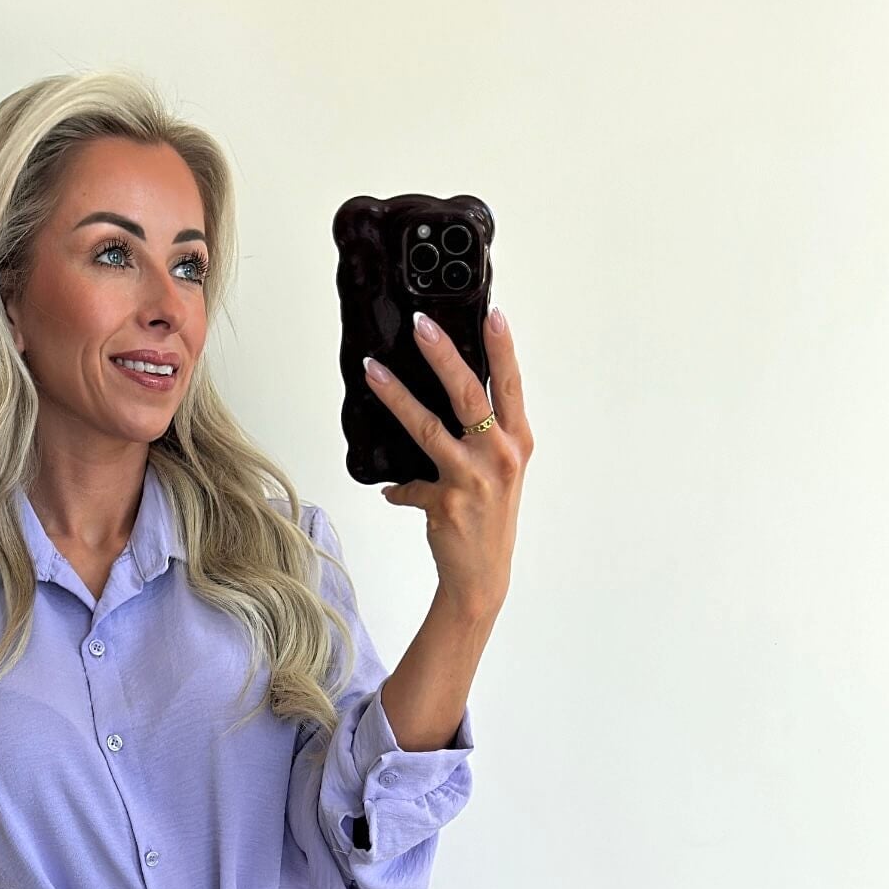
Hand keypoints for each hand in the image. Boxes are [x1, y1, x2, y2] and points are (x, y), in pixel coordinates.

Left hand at [364, 307, 532, 625]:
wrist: (482, 576)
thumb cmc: (490, 519)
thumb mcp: (497, 472)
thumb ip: (480, 436)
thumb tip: (445, 400)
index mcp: (516, 442)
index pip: (509, 384)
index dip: (501, 347)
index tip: (492, 311)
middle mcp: (499, 456)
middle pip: (469, 394)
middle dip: (443, 353)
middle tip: (420, 324)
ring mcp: (473, 479)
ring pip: (428, 428)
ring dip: (397, 396)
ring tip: (373, 370)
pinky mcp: (446, 503)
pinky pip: (410, 485)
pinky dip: (399, 487)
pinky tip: (391, 487)